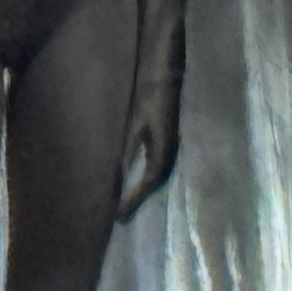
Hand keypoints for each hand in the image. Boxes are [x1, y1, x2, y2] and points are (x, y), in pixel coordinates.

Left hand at [114, 80, 180, 223]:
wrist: (165, 74)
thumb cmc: (147, 97)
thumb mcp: (134, 125)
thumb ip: (129, 151)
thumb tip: (119, 176)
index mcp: (163, 150)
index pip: (148, 183)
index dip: (133, 200)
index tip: (118, 216)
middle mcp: (171, 153)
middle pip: (155, 185)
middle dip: (138, 201)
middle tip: (119, 216)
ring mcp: (173, 146)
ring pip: (158, 177)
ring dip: (144, 192)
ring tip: (126, 205)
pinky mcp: (168, 140)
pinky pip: (159, 167)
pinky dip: (147, 179)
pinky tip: (136, 182)